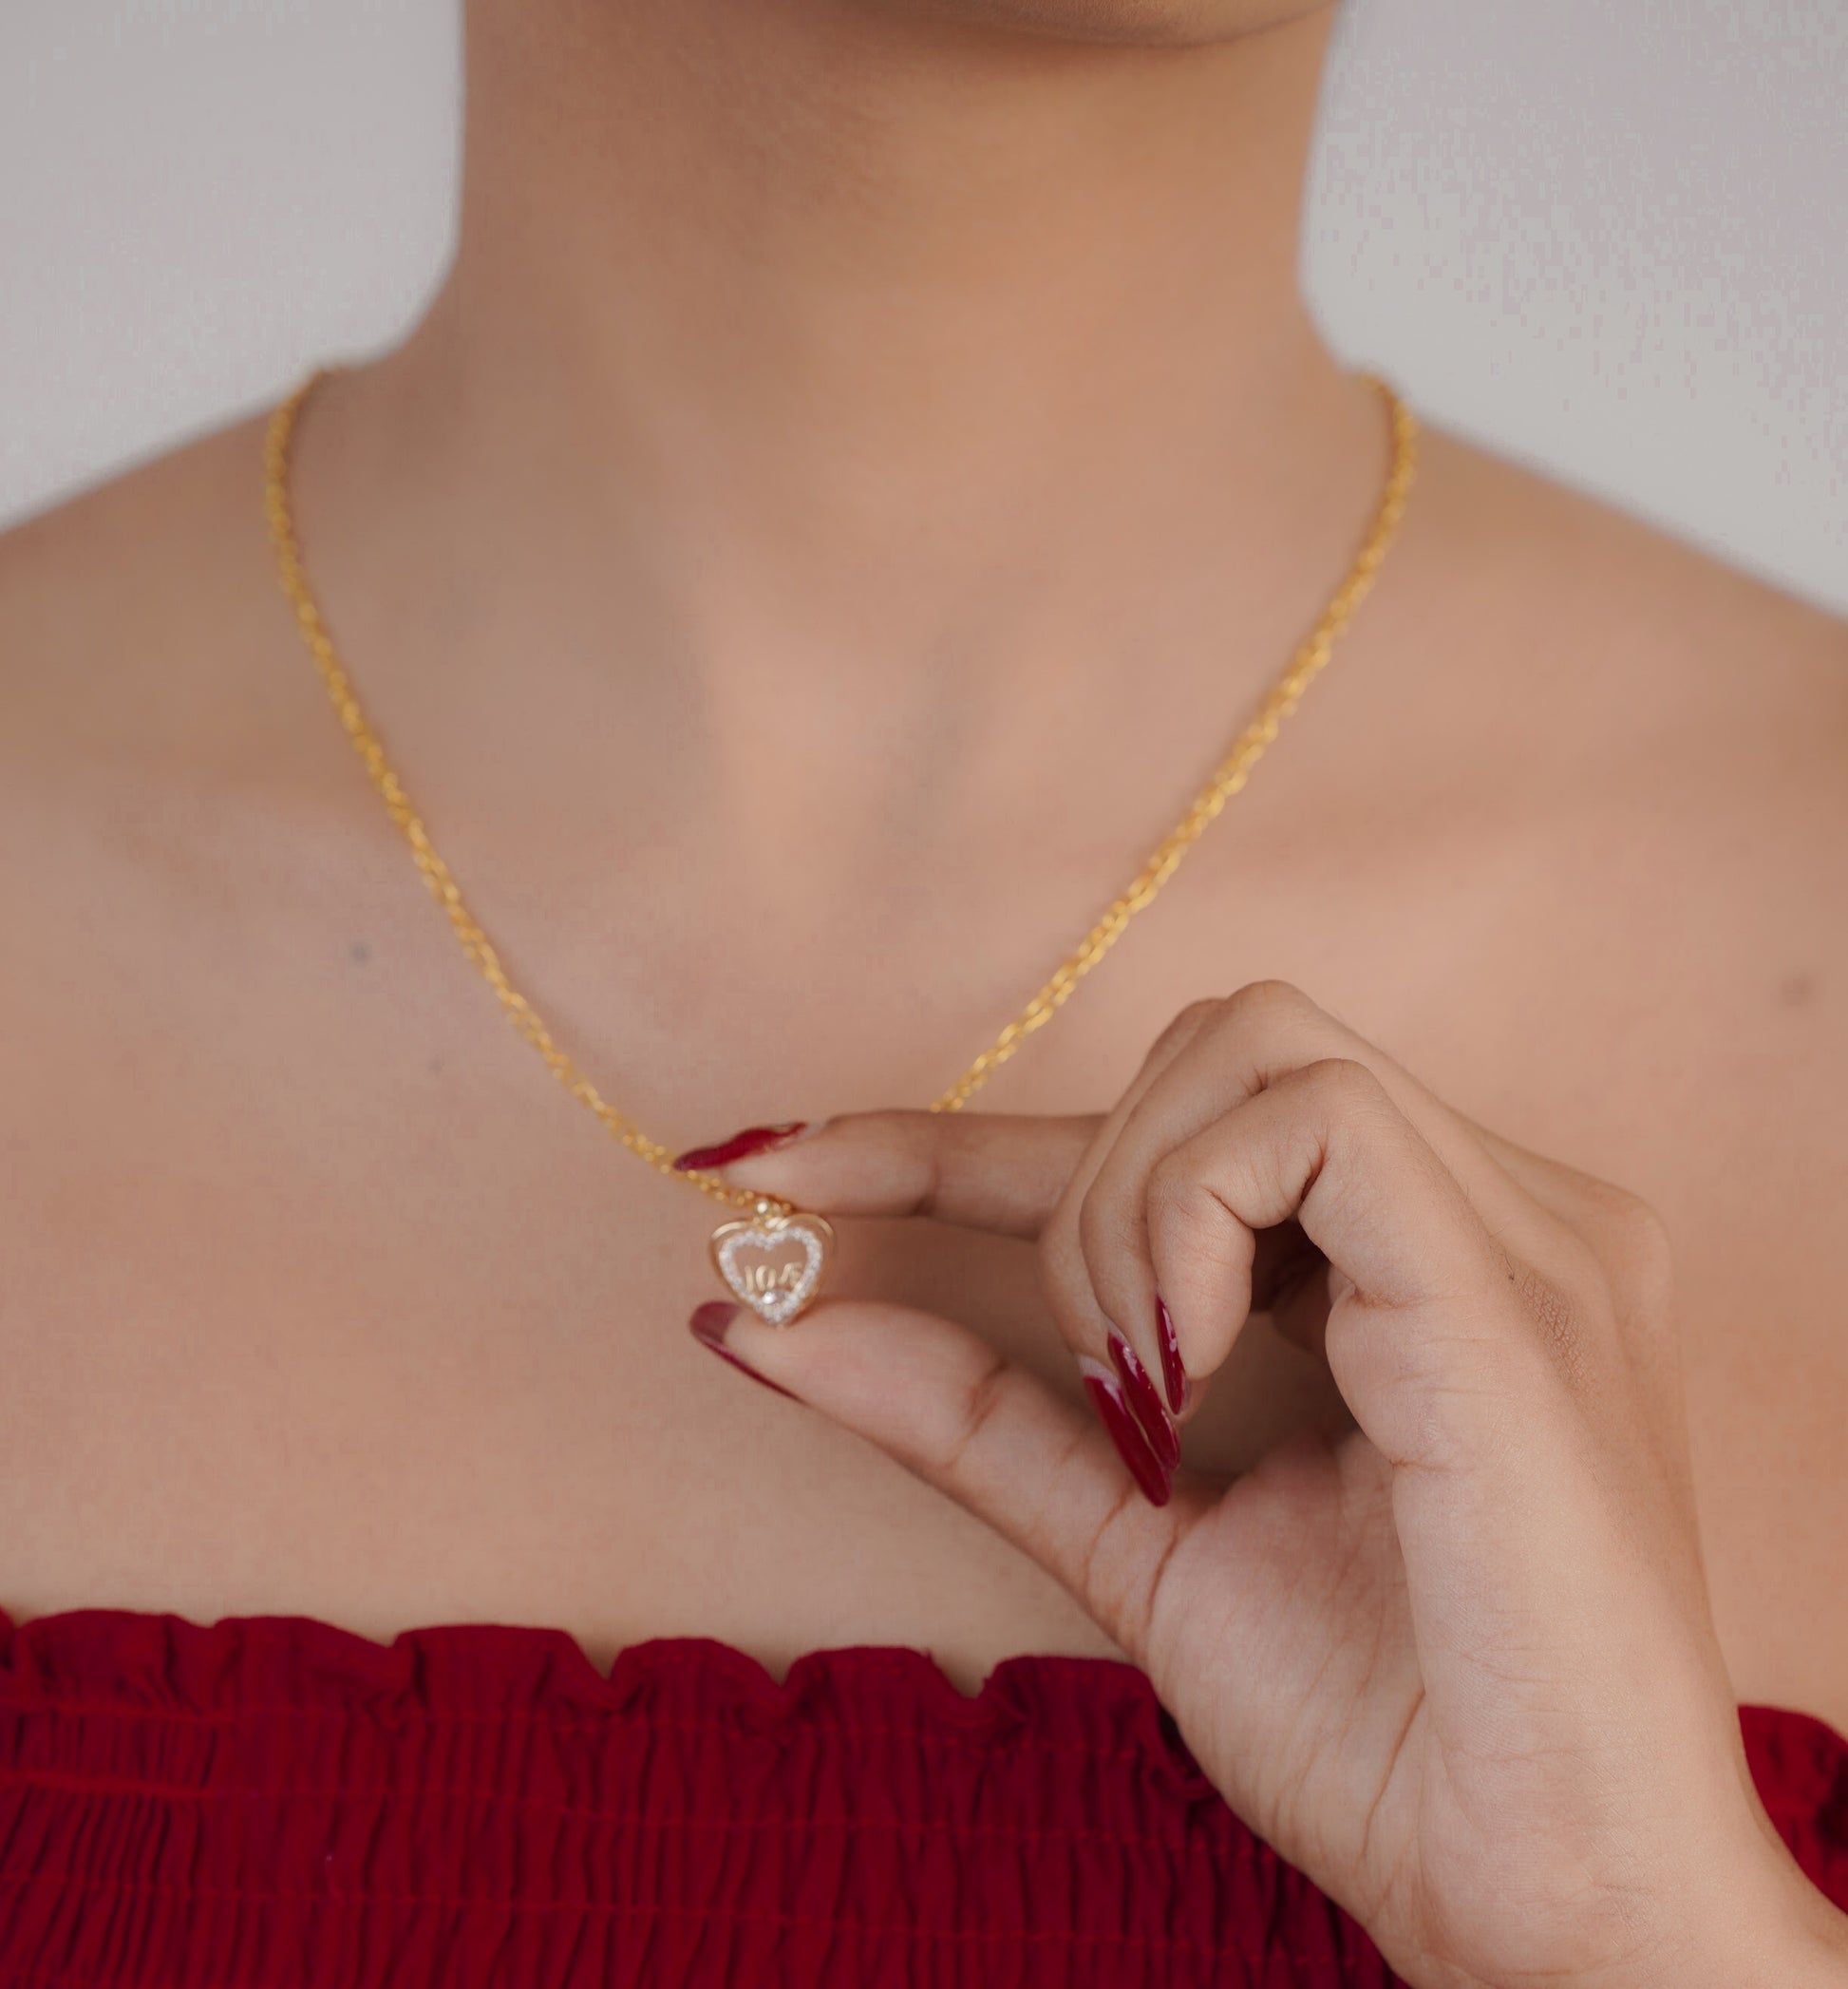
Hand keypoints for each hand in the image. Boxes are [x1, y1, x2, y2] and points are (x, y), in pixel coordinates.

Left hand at [688, 981, 1847, 1988]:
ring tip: (1159, 1389)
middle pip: (1211, 1047)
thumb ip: (971, 1410)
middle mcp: (1487, 1211)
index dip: (952, 1131)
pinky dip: (1194, 1221)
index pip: (1170, 1127)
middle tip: (1108, 1386)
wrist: (1538, 1895)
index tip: (767, 1167)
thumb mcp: (1130, 1534)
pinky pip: (1306, 1123)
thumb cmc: (1376, 1732)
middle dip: (1072, 1184)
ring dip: (1130, 1208)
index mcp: (1417, 1262)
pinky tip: (1200, 1366)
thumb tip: (761, 1319)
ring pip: (1248, 1044)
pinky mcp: (1516, 1284)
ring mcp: (1521, 1230)